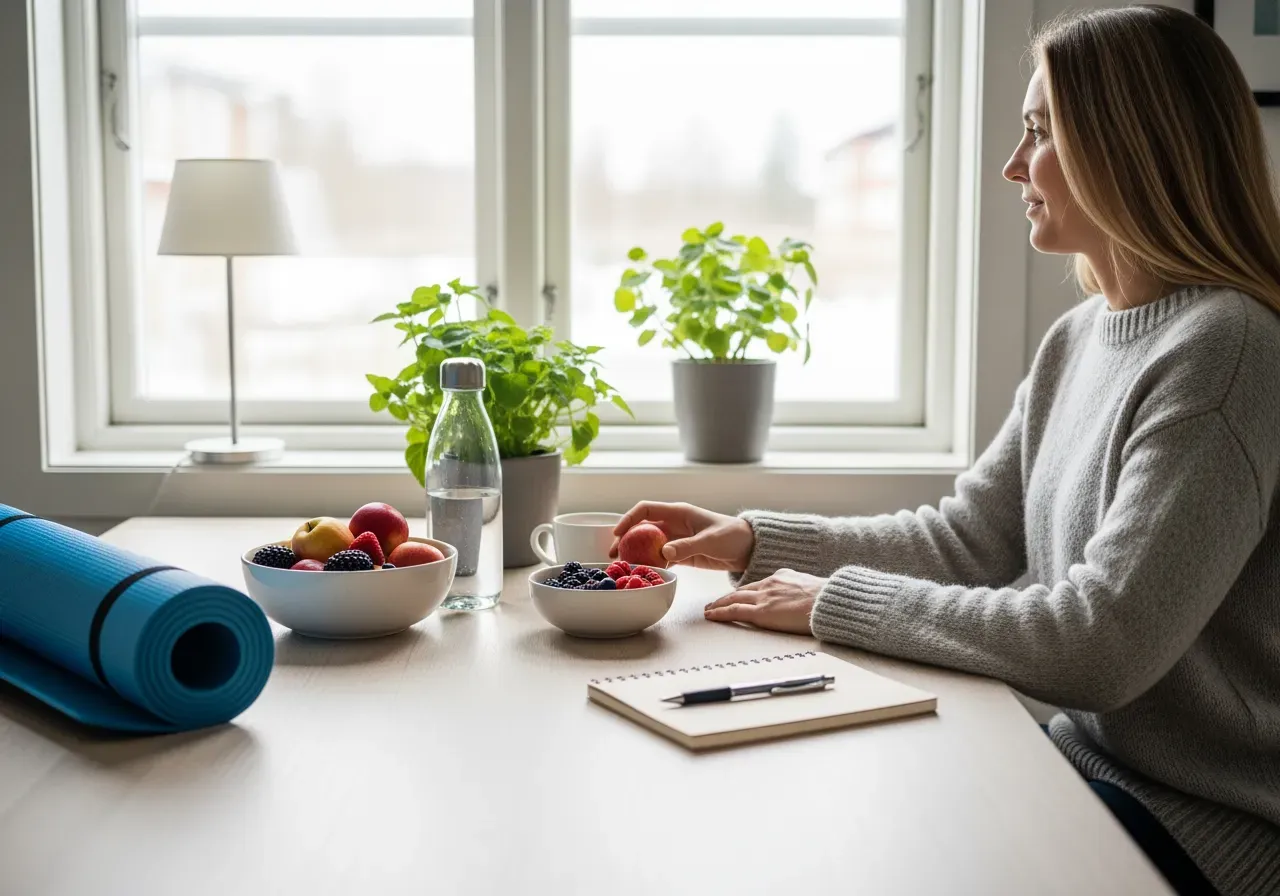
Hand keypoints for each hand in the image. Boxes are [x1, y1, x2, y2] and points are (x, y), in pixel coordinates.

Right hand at [611, 502, 754, 571]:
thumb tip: (663, 552)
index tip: (617, 533)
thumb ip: (687, 546)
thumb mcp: (710, 540)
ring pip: (647, 545)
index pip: (646, 510)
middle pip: (641, 529)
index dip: (629, 519)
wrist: (748, 548)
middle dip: (625, 540)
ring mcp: (675, 540)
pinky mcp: (681, 554)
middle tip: (612, 555)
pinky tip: (642, 574)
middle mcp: (673, 524)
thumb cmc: (732, 535)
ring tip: (622, 567)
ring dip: (635, 554)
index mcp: (678, 512)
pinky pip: (660, 558)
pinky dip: (650, 565)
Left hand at [703, 569, 825, 634]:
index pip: (756, 585)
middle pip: (741, 590)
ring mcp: (764, 597)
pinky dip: (720, 613)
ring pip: (733, 598)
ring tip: (708, 610)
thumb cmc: (827, 599)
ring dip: (718, 604)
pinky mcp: (762, 612)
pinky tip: (711, 615)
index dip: (743, 592)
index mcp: (781, 576)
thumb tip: (796, 600)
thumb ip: (796, 592)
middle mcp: (769, 584)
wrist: (830, 602)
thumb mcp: (809, 588)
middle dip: (725, 597)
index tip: (735, 596)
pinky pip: (734, 611)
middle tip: (714, 602)